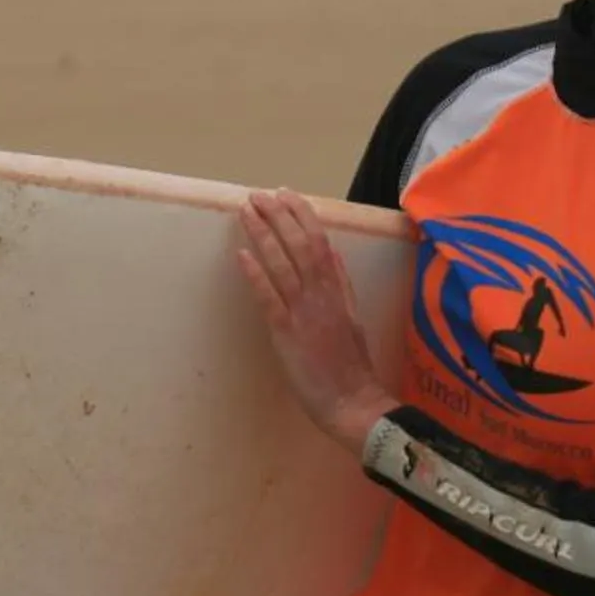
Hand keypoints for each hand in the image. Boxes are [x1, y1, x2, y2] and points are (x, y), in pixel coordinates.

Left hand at [236, 189, 395, 450]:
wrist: (351, 401)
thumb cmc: (350, 364)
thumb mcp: (352, 316)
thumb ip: (341, 283)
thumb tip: (330, 250)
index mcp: (338, 290)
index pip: (320, 240)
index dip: (301, 214)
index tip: (286, 194)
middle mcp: (322, 295)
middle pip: (300, 245)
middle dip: (278, 216)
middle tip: (259, 194)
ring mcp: (304, 313)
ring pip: (282, 265)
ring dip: (263, 235)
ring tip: (246, 212)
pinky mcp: (287, 334)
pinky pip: (269, 299)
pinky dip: (256, 274)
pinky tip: (242, 254)